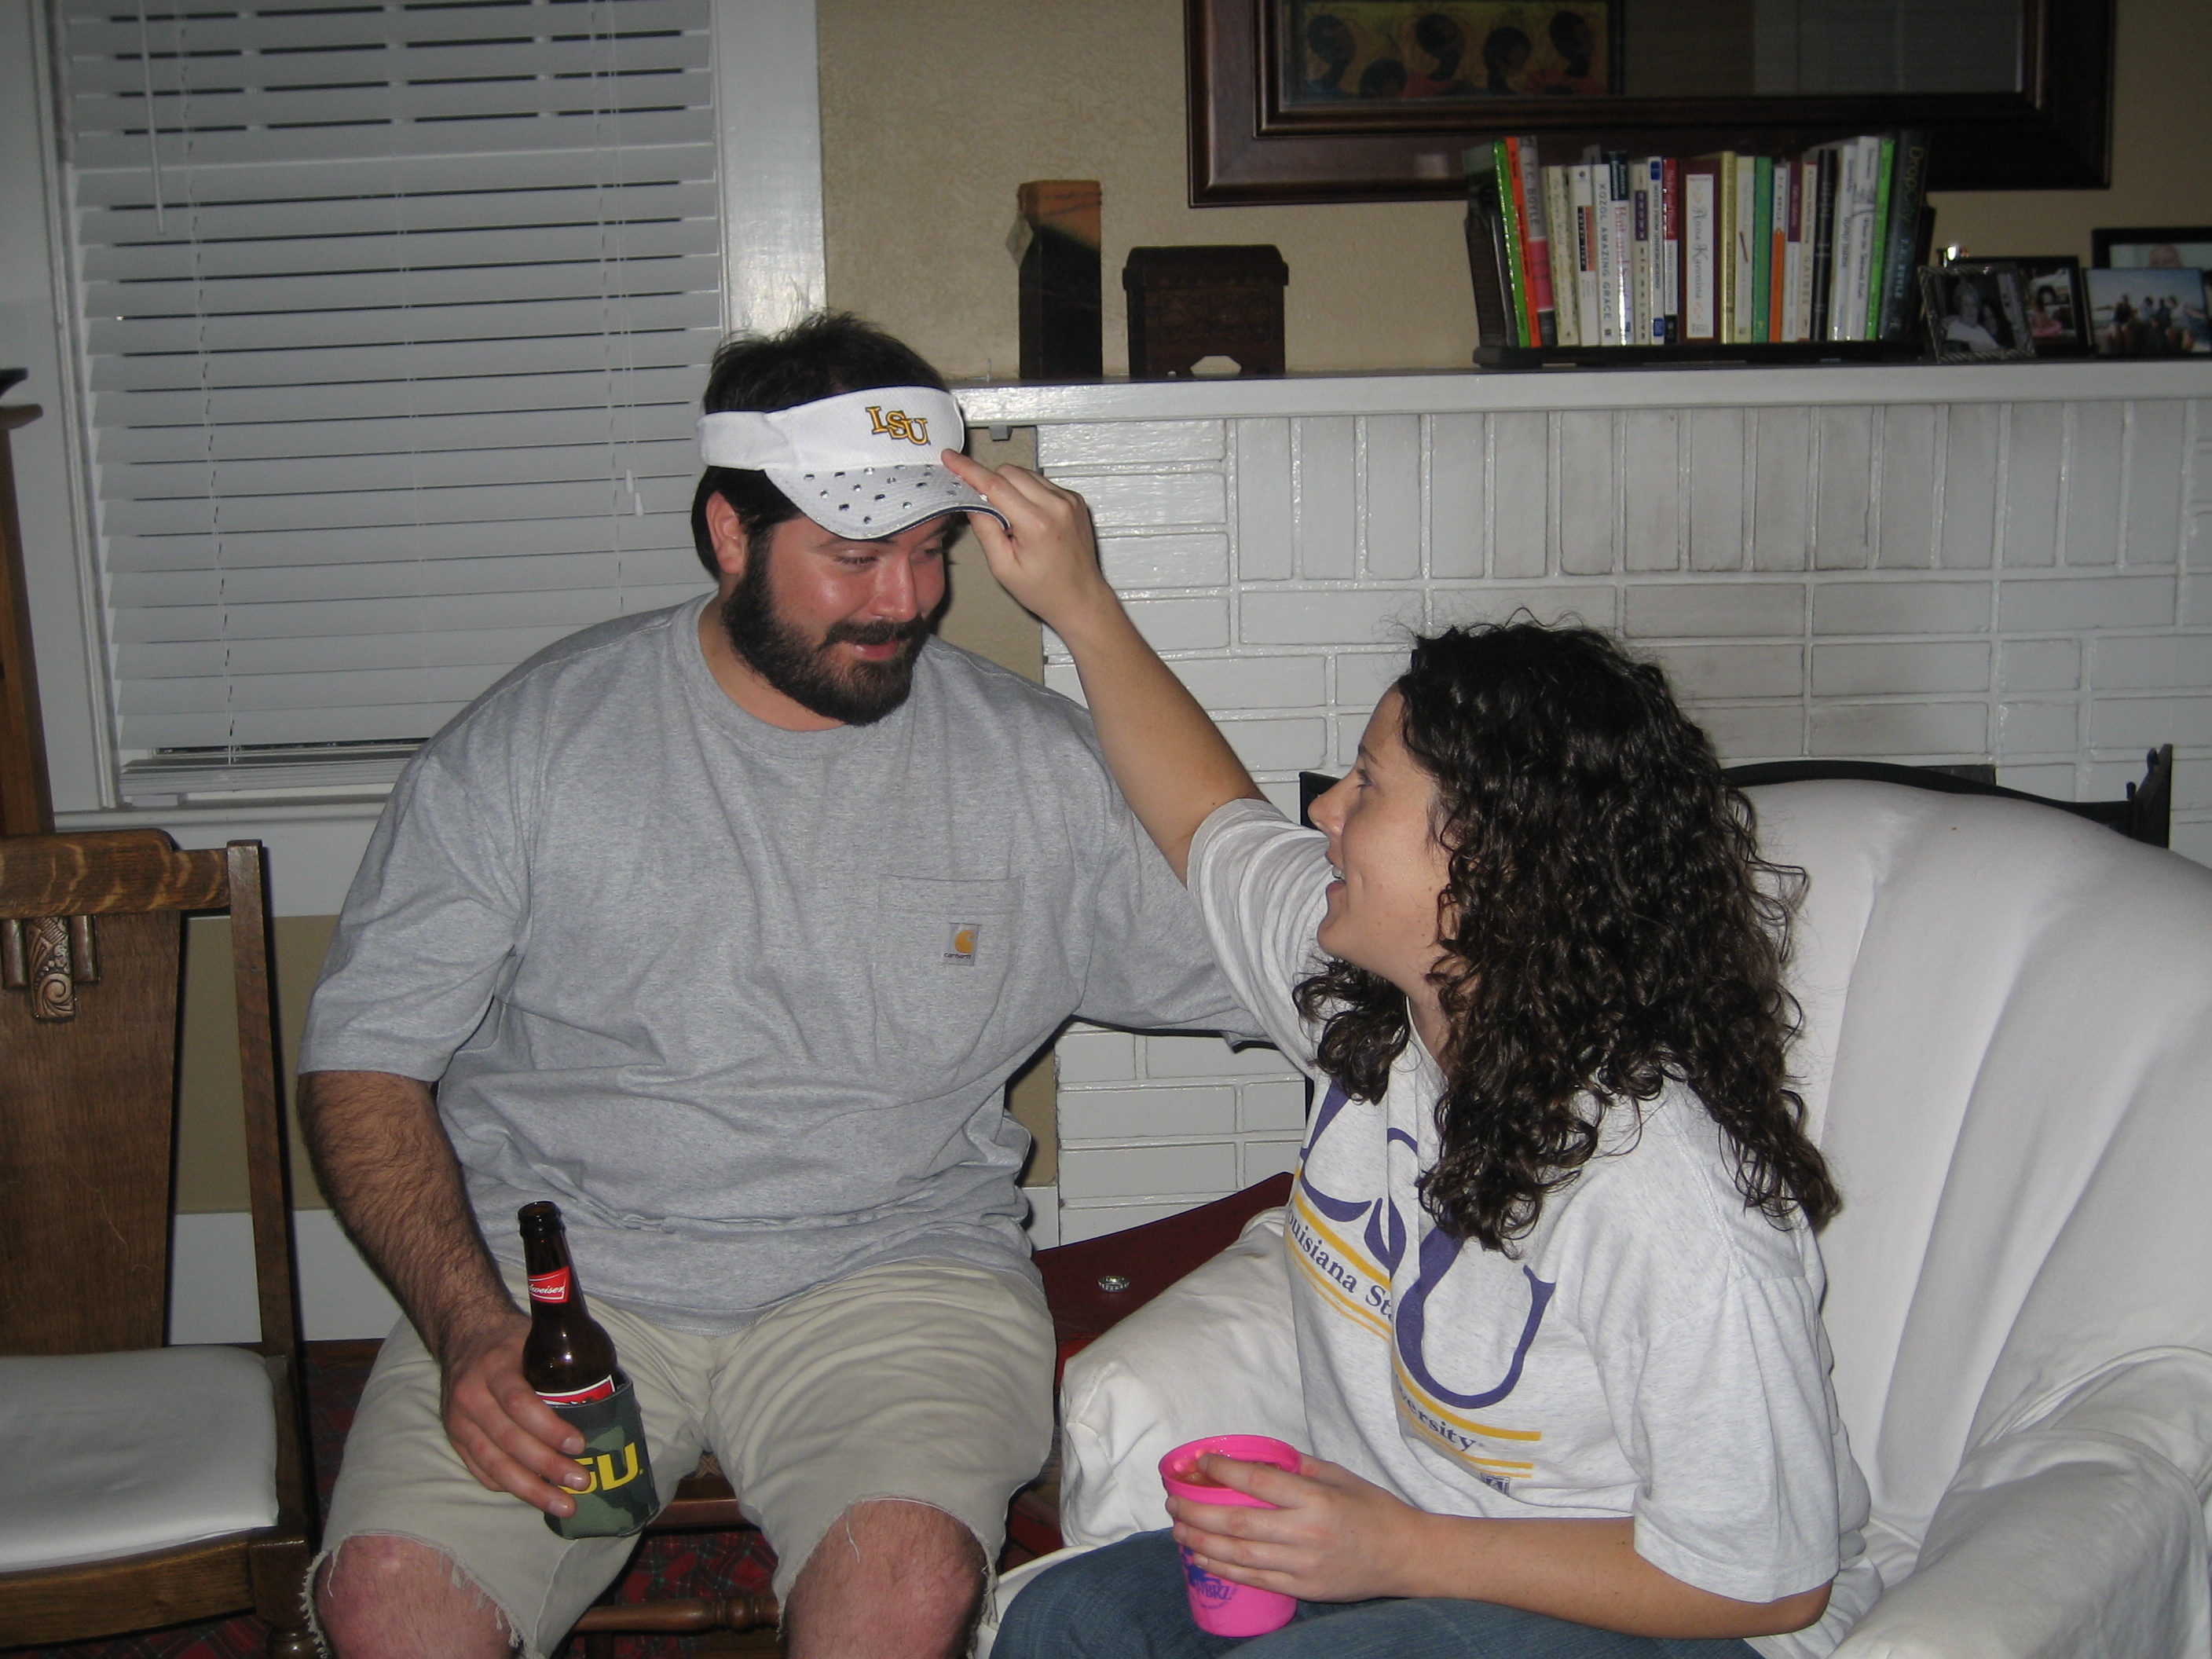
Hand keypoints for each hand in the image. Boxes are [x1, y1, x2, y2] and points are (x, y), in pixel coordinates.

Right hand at [436, 1311, 594, 1516]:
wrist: (464, 1337)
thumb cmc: (511, 1340)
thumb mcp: (537, 1337)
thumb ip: (568, 1363)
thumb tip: (617, 1401)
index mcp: (495, 1366)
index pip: (519, 1402)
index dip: (549, 1428)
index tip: (579, 1444)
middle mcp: (471, 1395)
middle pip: (509, 1439)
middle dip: (546, 1465)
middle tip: (580, 1481)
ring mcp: (458, 1421)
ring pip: (493, 1463)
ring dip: (530, 1488)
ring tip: (563, 1504)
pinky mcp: (455, 1438)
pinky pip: (481, 1470)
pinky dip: (508, 1485)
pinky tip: (534, 1495)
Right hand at [940, 450, 1115, 635]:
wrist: (1081, 598)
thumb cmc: (1045, 590)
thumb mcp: (1003, 567)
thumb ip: (985, 530)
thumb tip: (972, 500)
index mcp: (1037, 524)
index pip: (994, 485)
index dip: (968, 470)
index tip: (952, 459)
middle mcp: (1057, 506)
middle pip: (1009, 472)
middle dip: (992, 485)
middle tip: (992, 515)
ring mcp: (1069, 500)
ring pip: (1025, 474)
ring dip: (1012, 489)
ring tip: (1016, 524)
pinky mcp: (1074, 499)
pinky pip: (1041, 482)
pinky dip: (1029, 493)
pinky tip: (1032, 520)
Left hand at [1166, 1453, 1433, 1603]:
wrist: (1405, 1556)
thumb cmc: (1372, 1509)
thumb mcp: (1338, 1476)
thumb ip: (1297, 1466)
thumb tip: (1256, 1458)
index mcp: (1316, 1499)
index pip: (1258, 1483)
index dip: (1224, 1472)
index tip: (1202, 1462)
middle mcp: (1306, 1533)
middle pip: (1237, 1524)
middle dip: (1197, 1511)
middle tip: (1173, 1500)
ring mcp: (1303, 1565)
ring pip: (1238, 1555)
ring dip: (1201, 1541)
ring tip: (1177, 1529)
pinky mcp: (1303, 1588)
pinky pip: (1254, 1579)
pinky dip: (1223, 1568)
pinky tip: (1201, 1557)